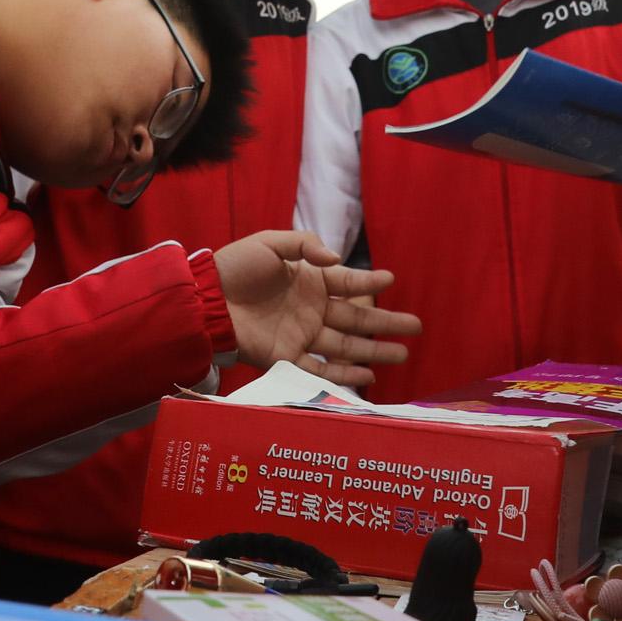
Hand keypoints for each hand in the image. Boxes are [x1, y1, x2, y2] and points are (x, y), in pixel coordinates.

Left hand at [212, 230, 420, 386]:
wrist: (205, 298)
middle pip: (356, 319)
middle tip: (416, 327)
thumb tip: (335, 259)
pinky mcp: (287, 357)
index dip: (369, 282)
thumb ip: (304, 245)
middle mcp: (311, 310)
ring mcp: (302, 335)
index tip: (391, 281)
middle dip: (386, 324)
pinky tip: (368, 377)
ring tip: (404, 354)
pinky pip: (321, 368)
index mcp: (309, 281)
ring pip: (346, 346)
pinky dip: (345, 374)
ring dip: (375, 351)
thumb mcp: (270, 243)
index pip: (347, 283)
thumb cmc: (236, 267)